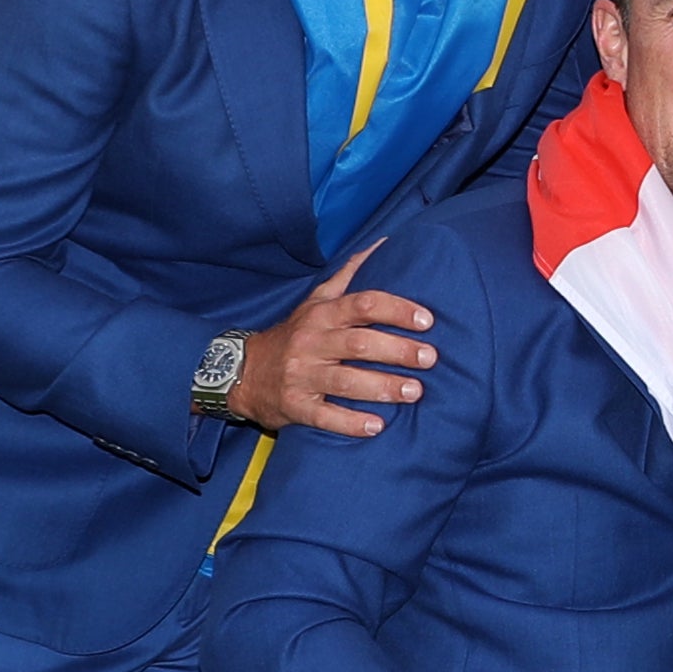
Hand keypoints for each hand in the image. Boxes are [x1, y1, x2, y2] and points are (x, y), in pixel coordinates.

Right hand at [233, 241, 438, 438]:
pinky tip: (376, 426)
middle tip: (430, 358)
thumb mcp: (315, 301)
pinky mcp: (294, 406)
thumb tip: (383, 245)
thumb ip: (349, 274)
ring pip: (345, 380)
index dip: (397, 310)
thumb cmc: (293, 336)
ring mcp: (301, 375)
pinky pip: (323, 416)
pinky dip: (350, 422)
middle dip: (398, 350)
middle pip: (359, 343)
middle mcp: (311, 342)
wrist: (241, 371)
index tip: (427, 320)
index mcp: (322, 315)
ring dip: (383, 387)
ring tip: (414, 391)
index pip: (363, 304)